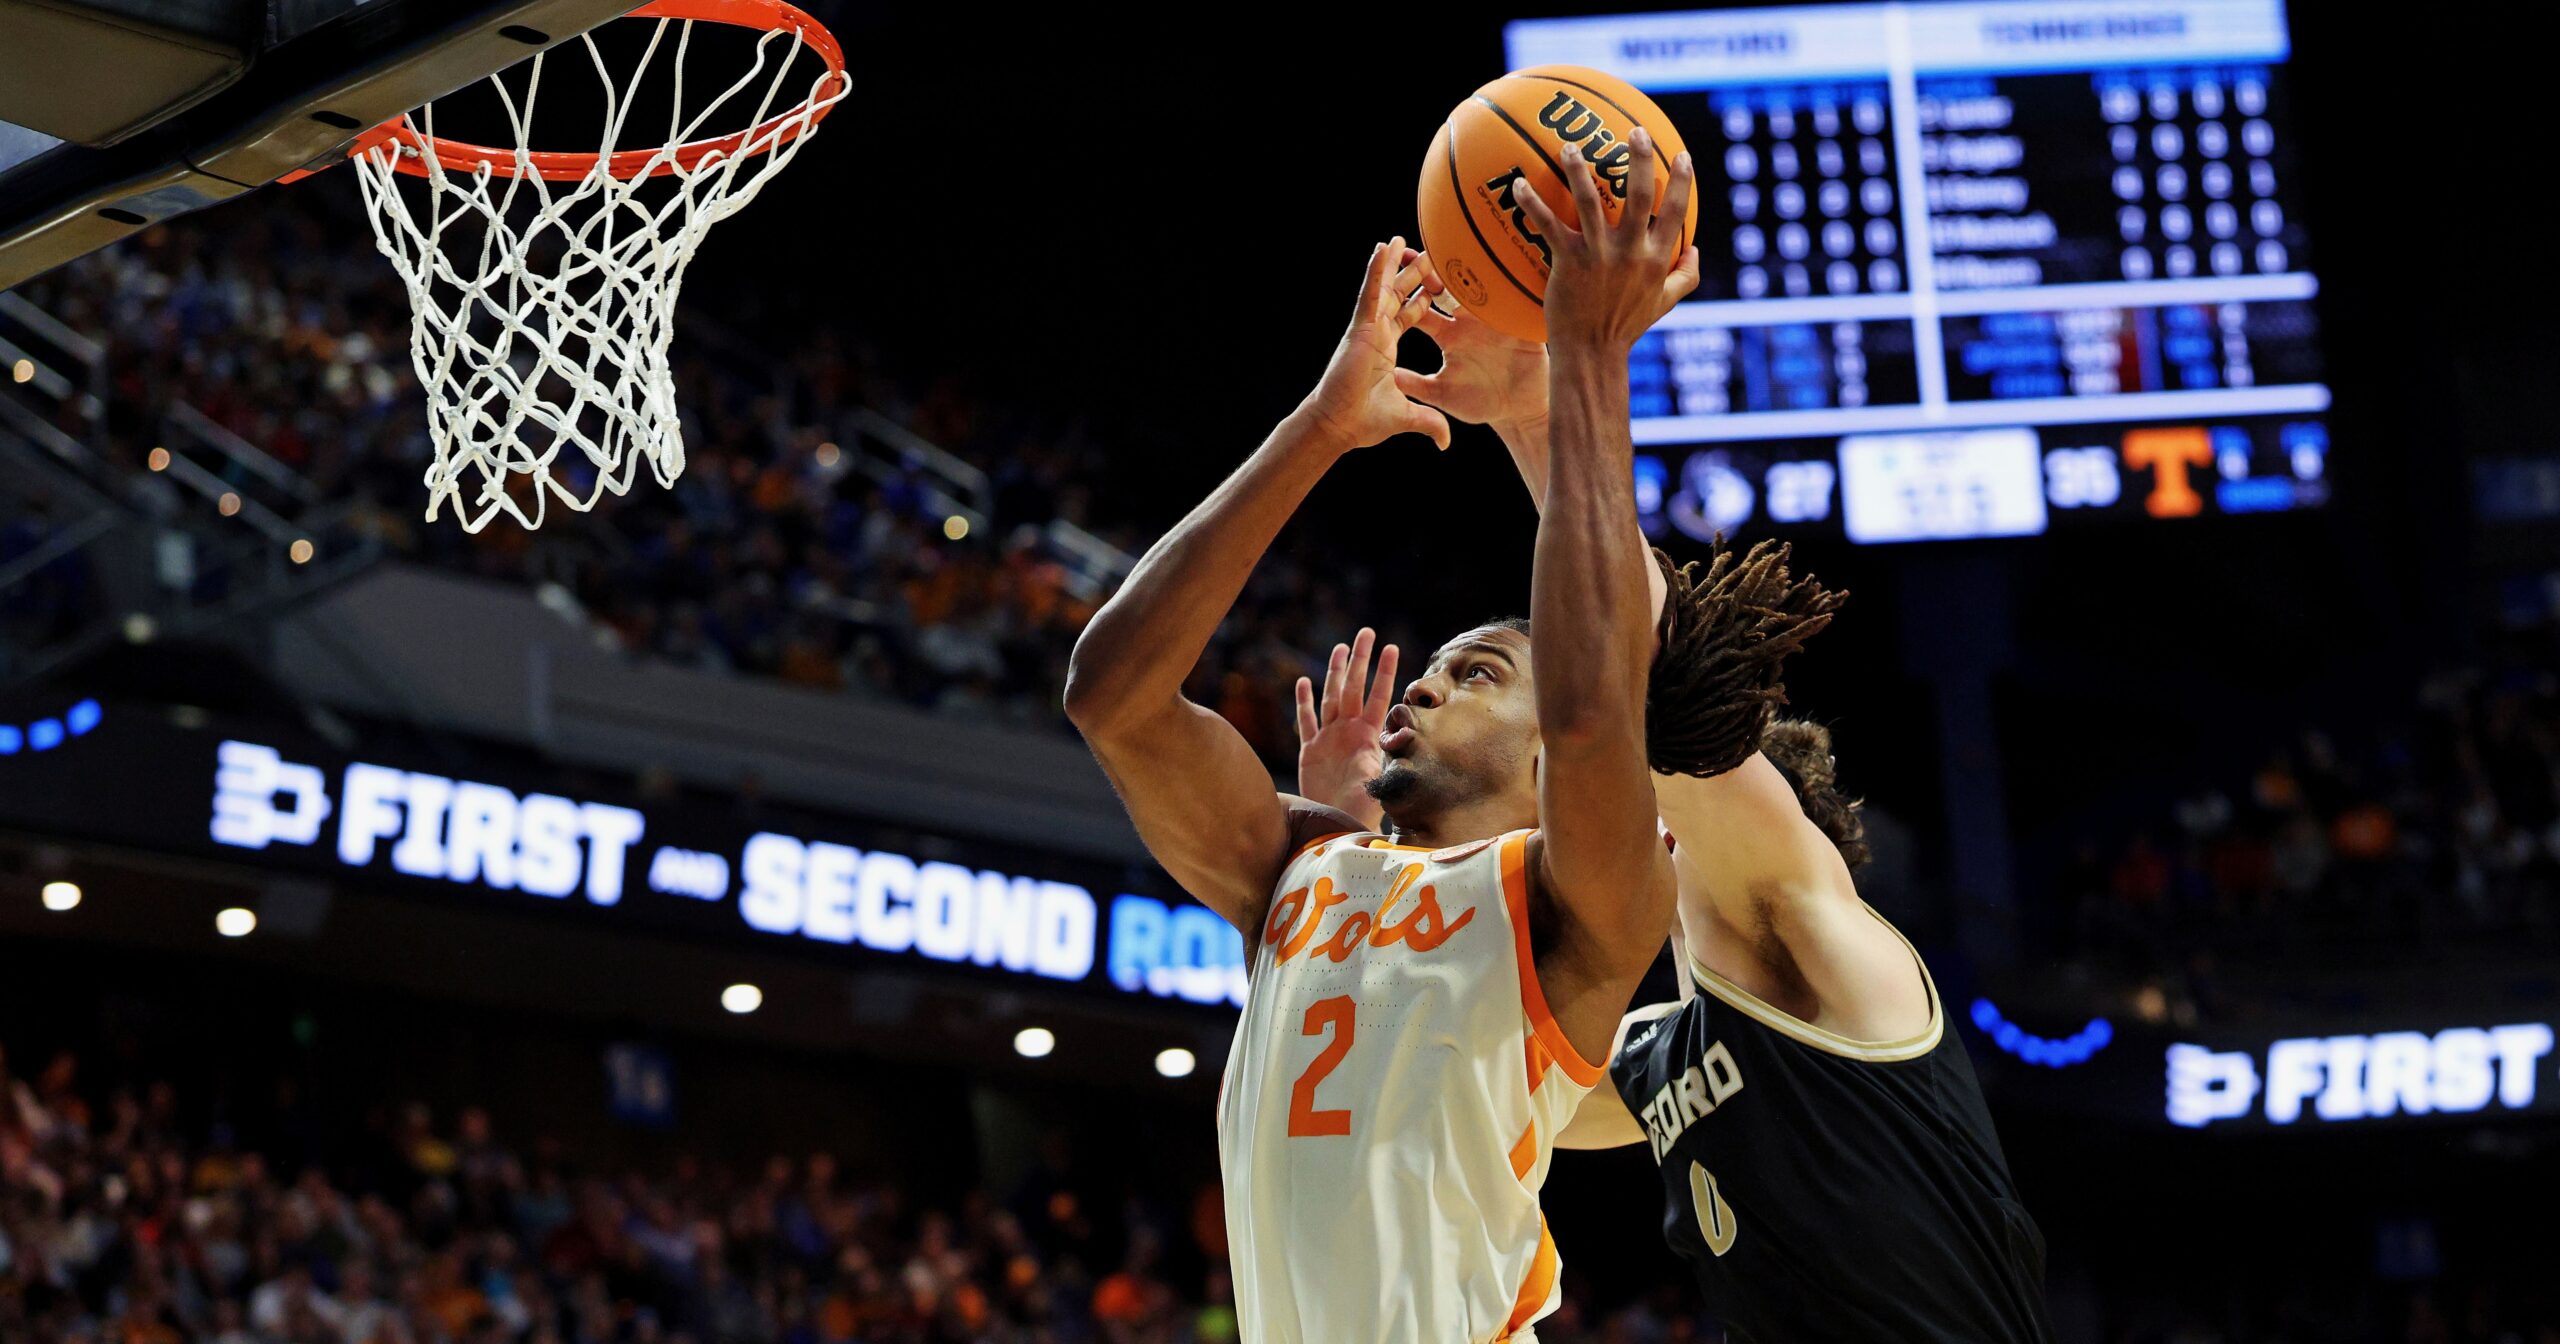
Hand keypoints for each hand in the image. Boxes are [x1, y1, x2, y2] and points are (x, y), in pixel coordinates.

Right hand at [1295, 626, 1398, 828]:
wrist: (1338, 824)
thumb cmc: (1361, 809)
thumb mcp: (1376, 785)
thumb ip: (1383, 767)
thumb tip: (1400, 755)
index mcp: (1367, 736)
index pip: (1379, 696)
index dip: (1384, 672)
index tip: (1392, 647)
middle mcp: (1349, 731)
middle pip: (1353, 687)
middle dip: (1359, 660)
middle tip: (1365, 633)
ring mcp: (1330, 738)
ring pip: (1332, 697)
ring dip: (1335, 673)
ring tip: (1341, 649)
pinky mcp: (1311, 751)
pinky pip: (1307, 721)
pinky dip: (1305, 702)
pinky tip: (1305, 682)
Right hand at [1296, 238, 1454, 453]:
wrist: (1341, 425)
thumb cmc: (1363, 421)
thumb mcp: (1407, 417)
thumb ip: (1429, 423)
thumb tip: (1445, 442)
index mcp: (1387, 347)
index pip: (1410, 316)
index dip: (1423, 300)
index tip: (1436, 285)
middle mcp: (1378, 333)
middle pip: (1399, 295)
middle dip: (1413, 274)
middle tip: (1427, 251)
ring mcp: (1369, 328)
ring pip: (1384, 288)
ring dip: (1393, 263)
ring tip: (1400, 239)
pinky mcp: (1361, 328)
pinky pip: (1371, 293)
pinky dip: (1376, 271)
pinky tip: (1383, 248)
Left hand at [1390, 252, 1552, 434]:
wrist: (1518, 411)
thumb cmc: (1480, 404)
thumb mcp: (1443, 394)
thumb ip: (1417, 385)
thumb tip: (1388, 375)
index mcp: (1448, 335)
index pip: (1422, 308)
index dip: (1407, 292)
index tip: (1390, 274)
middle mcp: (1468, 322)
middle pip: (1448, 288)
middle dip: (1434, 269)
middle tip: (1420, 250)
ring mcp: (1494, 319)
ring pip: (1479, 286)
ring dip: (1469, 268)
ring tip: (1458, 246)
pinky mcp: (1518, 323)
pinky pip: (1513, 300)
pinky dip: (1509, 284)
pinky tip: (1501, 266)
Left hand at [1513, 127, 1699, 354]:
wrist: (1592, 354)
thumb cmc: (1626, 328)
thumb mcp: (1664, 303)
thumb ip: (1686, 276)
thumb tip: (1696, 249)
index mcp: (1657, 259)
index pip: (1676, 212)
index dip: (1681, 181)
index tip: (1680, 154)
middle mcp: (1631, 253)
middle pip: (1640, 196)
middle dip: (1640, 160)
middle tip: (1634, 130)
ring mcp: (1598, 256)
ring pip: (1590, 204)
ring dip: (1579, 171)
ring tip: (1570, 146)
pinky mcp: (1568, 263)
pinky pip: (1548, 227)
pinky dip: (1532, 204)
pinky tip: (1518, 184)